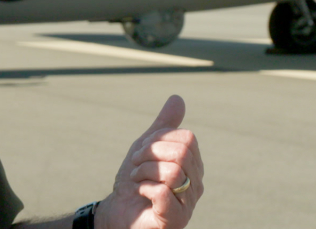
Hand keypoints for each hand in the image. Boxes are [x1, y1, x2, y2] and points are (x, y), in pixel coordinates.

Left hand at [95, 95, 202, 228]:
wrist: (119, 211)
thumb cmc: (135, 181)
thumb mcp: (146, 148)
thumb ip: (164, 127)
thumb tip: (178, 98)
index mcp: (193, 165)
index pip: (187, 138)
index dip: (159, 140)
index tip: (142, 152)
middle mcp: (196, 185)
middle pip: (182, 153)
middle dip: (150, 154)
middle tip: (136, 166)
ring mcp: (187, 204)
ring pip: (173, 172)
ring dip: (144, 171)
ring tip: (136, 180)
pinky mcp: (175, 220)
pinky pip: (163, 193)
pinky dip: (144, 187)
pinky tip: (140, 192)